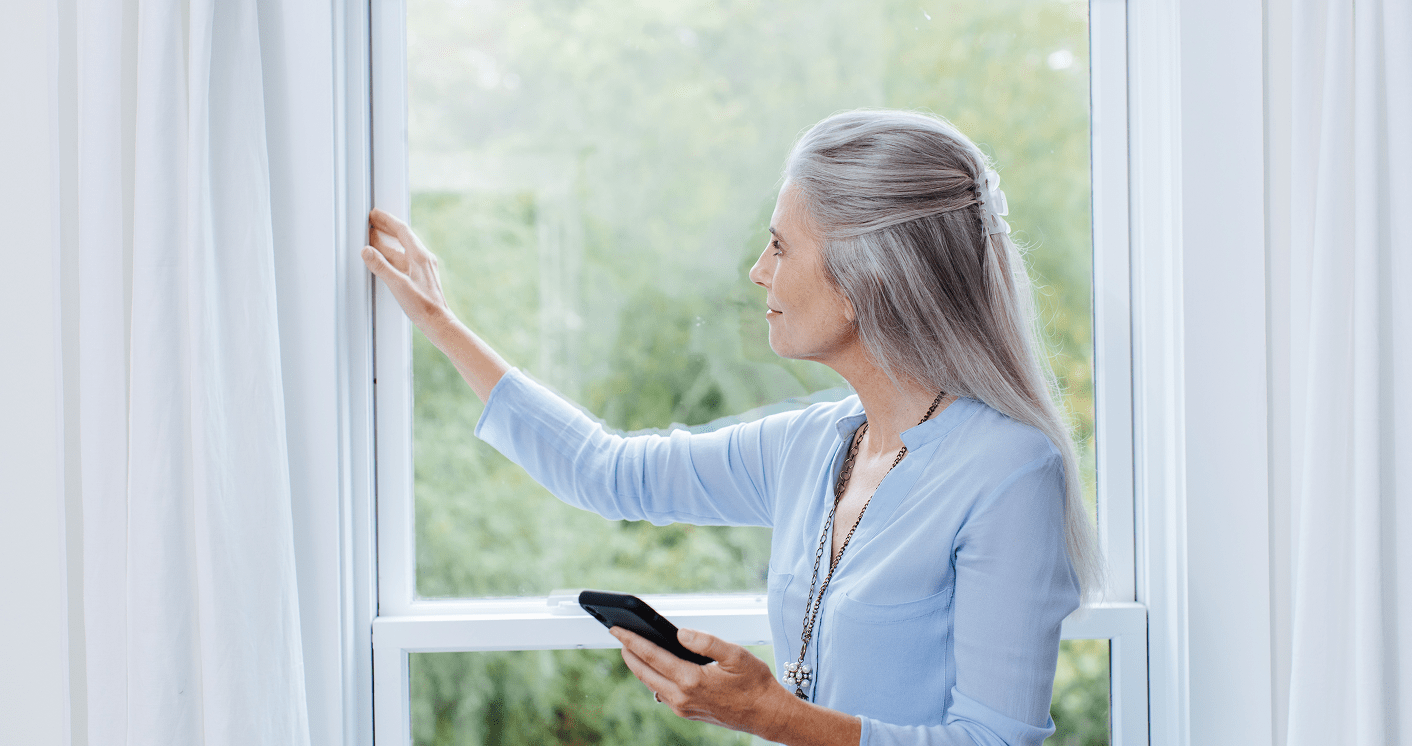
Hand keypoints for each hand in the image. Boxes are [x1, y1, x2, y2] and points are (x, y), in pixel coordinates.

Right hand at [362, 208, 454, 335]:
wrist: (438, 323)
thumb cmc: (423, 306)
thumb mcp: (398, 285)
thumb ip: (381, 267)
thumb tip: (367, 251)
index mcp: (420, 256)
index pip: (402, 231)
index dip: (387, 220)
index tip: (374, 214)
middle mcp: (423, 259)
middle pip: (402, 237)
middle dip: (386, 228)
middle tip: (371, 221)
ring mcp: (423, 268)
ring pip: (402, 250)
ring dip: (387, 243)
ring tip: (371, 237)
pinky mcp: (421, 278)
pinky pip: (404, 260)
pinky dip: (391, 256)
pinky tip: (383, 260)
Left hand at [611, 627, 796, 740]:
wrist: (765, 714)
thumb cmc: (754, 683)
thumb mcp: (735, 655)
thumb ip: (706, 641)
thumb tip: (680, 632)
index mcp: (691, 680)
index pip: (652, 656)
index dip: (632, 641)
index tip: (617, 630)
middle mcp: (682, 697)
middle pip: (644, 672)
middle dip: (629, 653)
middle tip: (618, 635)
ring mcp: (682, 708)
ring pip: (651, 684)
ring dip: (639, 666)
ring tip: (632, 649)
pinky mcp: (687, 712)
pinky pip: (662, 692)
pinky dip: (653, 678)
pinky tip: (654, 667)